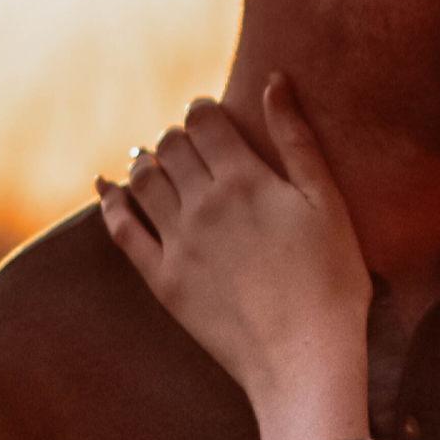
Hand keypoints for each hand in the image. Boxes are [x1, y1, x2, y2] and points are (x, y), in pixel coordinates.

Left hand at [99, 76, 371, 439]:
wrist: (304, 358)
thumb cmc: (333, 283)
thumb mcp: (328, 205)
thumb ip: (299, 141)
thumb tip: (274, 81)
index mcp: (245, 178)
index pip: (206, 120)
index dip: (205, 110)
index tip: (211, 116)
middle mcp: (202, 202)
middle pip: (170, 145)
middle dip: (178, 135)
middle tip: (191, 144)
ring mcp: (177, 242)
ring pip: (142, 179)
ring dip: (146, 161)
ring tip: (157, 162)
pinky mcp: (163, 279)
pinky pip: (121, 229)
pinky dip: (110, 201)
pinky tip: (107, 188)